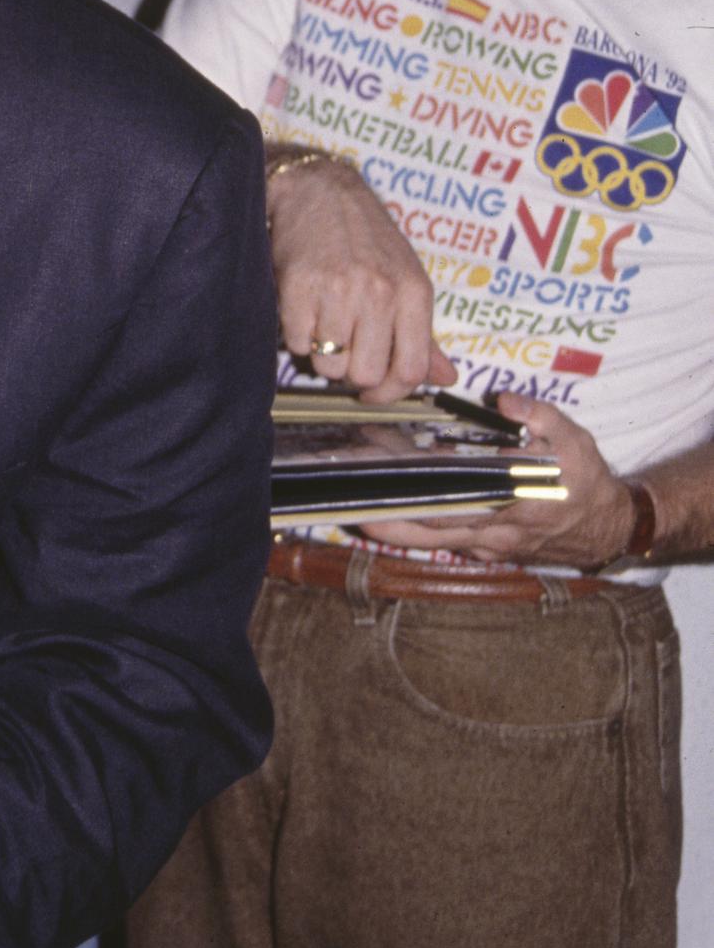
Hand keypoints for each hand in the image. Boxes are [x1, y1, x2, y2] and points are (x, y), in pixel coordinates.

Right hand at [267, 153, 454, 401]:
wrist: (319, 188)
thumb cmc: (366, 236)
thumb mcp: (406, 276)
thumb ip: (424, 333)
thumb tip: (446, 378)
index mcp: (413, 292)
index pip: (411, 369)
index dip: (390, 393)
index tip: (373, 392)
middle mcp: (379, 292)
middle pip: (366, 374)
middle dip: (351, 371)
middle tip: (344, 348)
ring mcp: (338, 289)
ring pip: (328, 365)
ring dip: (322, 354)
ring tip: (322, 322)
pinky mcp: (298, 285)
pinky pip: (296, 343)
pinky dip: (296, 335)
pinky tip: (303, 309)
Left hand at [368, 395, 635, 565]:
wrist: (606, 528)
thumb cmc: (586, 481)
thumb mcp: (575, 441)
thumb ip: (540, 417)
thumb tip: (504, 400)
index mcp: (511, 506)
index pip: (449, 503)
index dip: (408, 489)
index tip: (373, 471)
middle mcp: (492, 533)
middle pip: (425, 528)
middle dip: (381, 512)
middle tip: (341, 492)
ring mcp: (486, 545)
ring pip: (428, 538)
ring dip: (389, 519)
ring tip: (348, 495)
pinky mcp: (483, 547)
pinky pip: (441, 537)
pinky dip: (412, 523)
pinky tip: (386, 500)